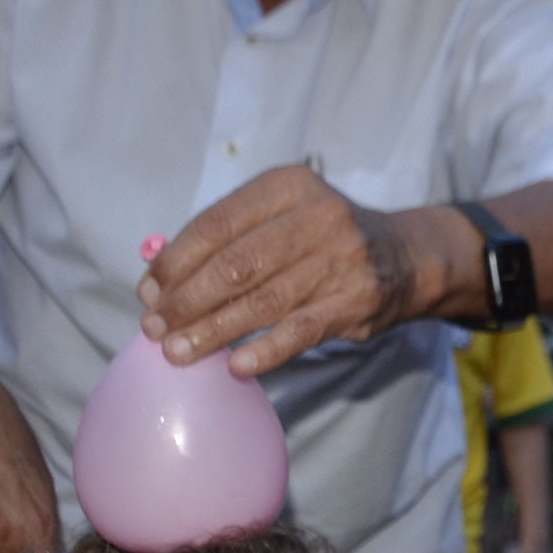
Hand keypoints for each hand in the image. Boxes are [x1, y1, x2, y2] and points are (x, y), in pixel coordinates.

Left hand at [138, 167, 453, 377]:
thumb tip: (160, 279)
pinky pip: (301, 331)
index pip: (217, 223)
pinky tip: (235, 366)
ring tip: (178, 353)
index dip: (176, 261)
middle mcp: (316, 217)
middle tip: (154, 328)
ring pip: (262, 301)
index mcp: (287, 186)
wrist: (405, 257)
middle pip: (235, 264)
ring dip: (213, 330)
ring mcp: (339, 260)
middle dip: (186, 300)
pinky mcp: (356, 301)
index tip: (148, 290)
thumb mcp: (283, 214)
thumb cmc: (323, 239)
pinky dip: (266, 350)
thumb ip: (229, 237)